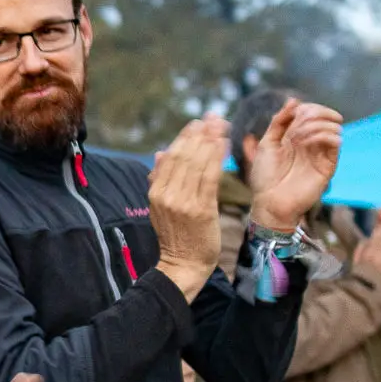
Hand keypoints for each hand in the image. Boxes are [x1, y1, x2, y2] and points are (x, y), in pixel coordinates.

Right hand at [148, 113, 228, 297]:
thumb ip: (159, 179)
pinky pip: (210, 177)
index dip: (185, 136)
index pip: (171, 156)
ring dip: (211, 140)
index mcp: (156, 192)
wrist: (183, 264)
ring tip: (221, 124)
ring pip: (197, 163)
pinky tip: (224, 143)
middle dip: (200, 133)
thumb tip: (159, 153)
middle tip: (213, 116)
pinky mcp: (202, 209)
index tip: (197, 122)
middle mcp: (168, 194)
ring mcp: (184, 202)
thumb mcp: (160, 207)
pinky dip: (217, 157)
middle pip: (184, 155)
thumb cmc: (176, 236)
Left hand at [247, 100, 343, 231]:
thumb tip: (294, 100)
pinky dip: (322, 134)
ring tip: (297, 137)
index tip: (293, 114)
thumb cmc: (265, 176)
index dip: (306, 108)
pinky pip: (336, 142)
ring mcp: (321, 154)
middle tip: (298, 123)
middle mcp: (313, 143)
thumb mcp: (267, 142)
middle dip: (314, 112)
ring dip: (315, 124)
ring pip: (334, 126)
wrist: (268, 202)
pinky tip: (305, 143)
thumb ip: (279, 121)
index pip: (314, 111)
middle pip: (327, 115)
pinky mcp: (328, 165)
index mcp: (298, 137)